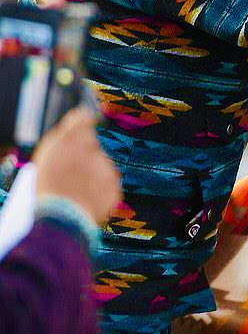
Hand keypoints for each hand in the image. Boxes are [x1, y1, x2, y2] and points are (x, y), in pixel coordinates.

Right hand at [33, 107, 120, 224]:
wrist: (62, 219)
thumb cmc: (49, 186)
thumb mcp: (46, 154)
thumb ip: (64, 132)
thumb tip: (80, 115)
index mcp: (74, 139)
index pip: (84, 118)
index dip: (82, 122)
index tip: (82, 125)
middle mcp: (94, 150)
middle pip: (91, 146)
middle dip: (82, 156)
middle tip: (68, 173)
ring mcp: (107, 169)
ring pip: (100, 166)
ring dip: (90, 175)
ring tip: (74, 190)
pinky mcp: (114, 186)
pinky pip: (107, 184)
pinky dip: (98, 191)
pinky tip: (83, 199)